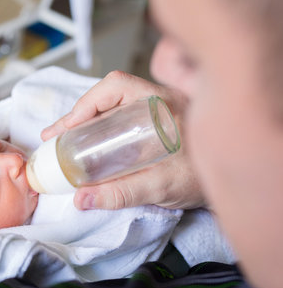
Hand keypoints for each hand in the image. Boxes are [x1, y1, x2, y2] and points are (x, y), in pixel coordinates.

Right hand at [41, 71, 204, 210]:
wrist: (232, 180)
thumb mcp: (162, 186)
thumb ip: (122, 193)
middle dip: (77, 116)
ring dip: (86, 123)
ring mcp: (155, 112)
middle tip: (55, 138)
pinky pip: (119, 119)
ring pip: (111, 108)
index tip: (67, 128)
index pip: (116, 87)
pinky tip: (90, 145)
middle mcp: (158, 101)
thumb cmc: (205, 178)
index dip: (85, 105)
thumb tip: (82, 199)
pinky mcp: (153, 126)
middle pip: (107, 97)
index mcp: (162, 105)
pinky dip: (99, 130)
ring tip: (65, 142)